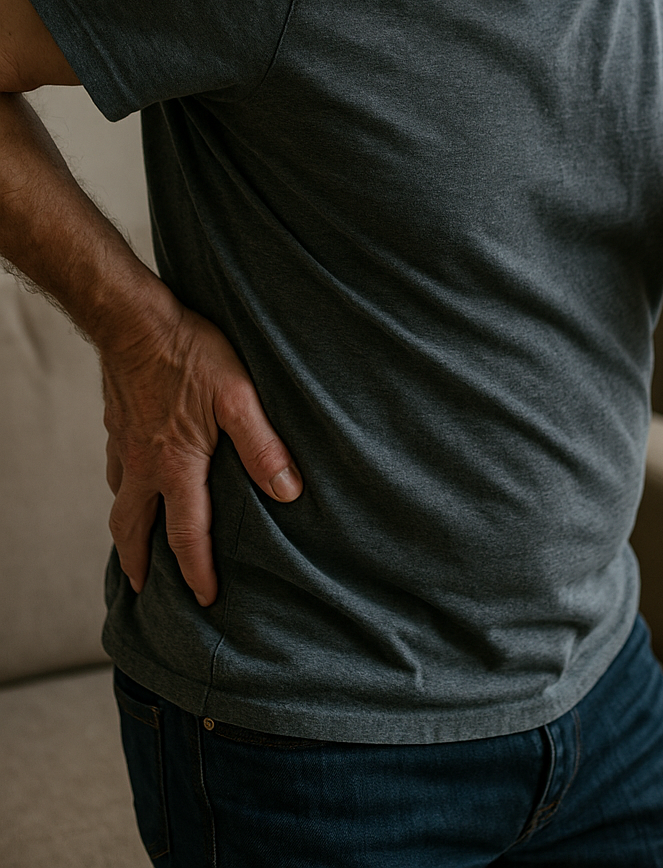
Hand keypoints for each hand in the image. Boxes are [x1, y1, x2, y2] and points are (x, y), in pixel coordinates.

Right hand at [102, 295, 301, 606]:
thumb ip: (263, 446)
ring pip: (120, 501)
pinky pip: (115, 470)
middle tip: (144, 592)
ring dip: (128, 529)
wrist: (133, 319)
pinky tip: (134, 480)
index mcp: (175, 466)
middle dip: (139, 565)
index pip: (186, 534)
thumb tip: (289, 492)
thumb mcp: (238, 397)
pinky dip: (123, 490)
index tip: (206, 601)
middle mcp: (142, 465)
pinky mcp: (116, 424)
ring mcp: (124, 444)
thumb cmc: (191, 353)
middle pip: (132, 531)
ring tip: (137, 543)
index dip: (198, 572)